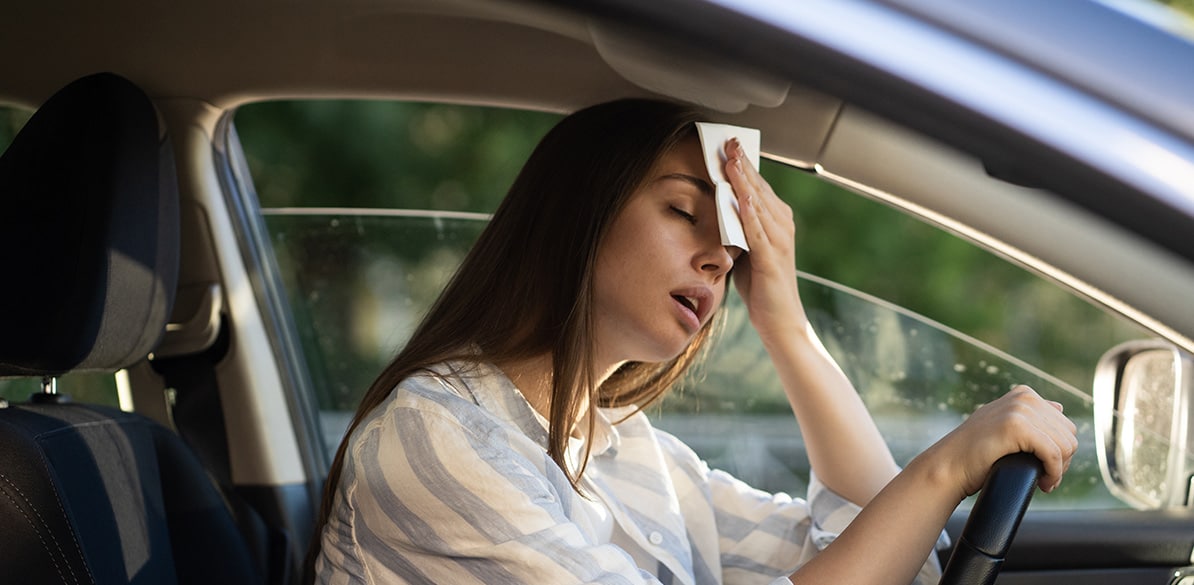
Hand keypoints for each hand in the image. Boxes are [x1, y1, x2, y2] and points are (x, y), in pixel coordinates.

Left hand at [723, 139, 804, 338]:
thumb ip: (737, 229)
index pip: (758, 187)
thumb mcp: (746, 251)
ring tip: (731, 160)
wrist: (780, 322)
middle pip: (759, 188)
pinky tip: (739, 196)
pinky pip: (758, 230)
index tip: (729, 144)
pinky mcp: (772, 259)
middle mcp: (782, 226)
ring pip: (759, 204)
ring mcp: (779, 241)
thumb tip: (717, 210)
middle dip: (744, 164)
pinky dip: (748, 212)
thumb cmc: (762, 288)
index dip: (744, 165)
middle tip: (728, 141)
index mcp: (777, 222)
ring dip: (744, 181)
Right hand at [924, 385, 1077, 498]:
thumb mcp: (1004, 425)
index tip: (1045, 468)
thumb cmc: (975, 454)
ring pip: (1065, 446)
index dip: (1060, 451)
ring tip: (1044, 481)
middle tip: (1046, 477)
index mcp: (1024, 394)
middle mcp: (1024, 397)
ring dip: (1059, 470)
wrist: (949, 466)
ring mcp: (1020, 409)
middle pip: (1069, 435)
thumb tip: (1059, 406)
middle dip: (1063, 461)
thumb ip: (1029, 414)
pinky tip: (1043, 484)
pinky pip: (1053, 454)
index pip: (1065, 425)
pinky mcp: (1017, 426)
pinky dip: (1054, 473)